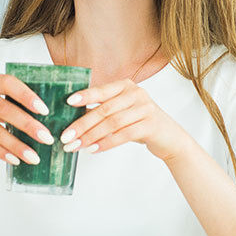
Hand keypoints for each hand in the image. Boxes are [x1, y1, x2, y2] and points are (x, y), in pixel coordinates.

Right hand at [0, 71, 53, 165]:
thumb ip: (8, 98)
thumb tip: (40, 116)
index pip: (9, 84)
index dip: (27, 96)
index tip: (44, 110)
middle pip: (4, 110)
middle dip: (27, 125)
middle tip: (46, 138)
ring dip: (16, 145)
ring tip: (34, 156)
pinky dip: (0, 151)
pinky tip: (14, 159)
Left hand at [58, 79, 192, 161]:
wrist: (170, 137)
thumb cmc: (140, 123)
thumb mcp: (122, 112)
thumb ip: (103, 111)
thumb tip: (73, 118)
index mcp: (126, 86)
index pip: (102, 90)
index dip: (85, 96)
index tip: (67, 102)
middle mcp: (136, 93)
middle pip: (104, 110)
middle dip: (82, 124)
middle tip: (66, 137)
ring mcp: (145, 108)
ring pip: (112, 123)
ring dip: (91, 136)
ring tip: (76, 146)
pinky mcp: (151, 125)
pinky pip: (123, 135)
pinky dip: (106, 143)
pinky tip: (93, 149)